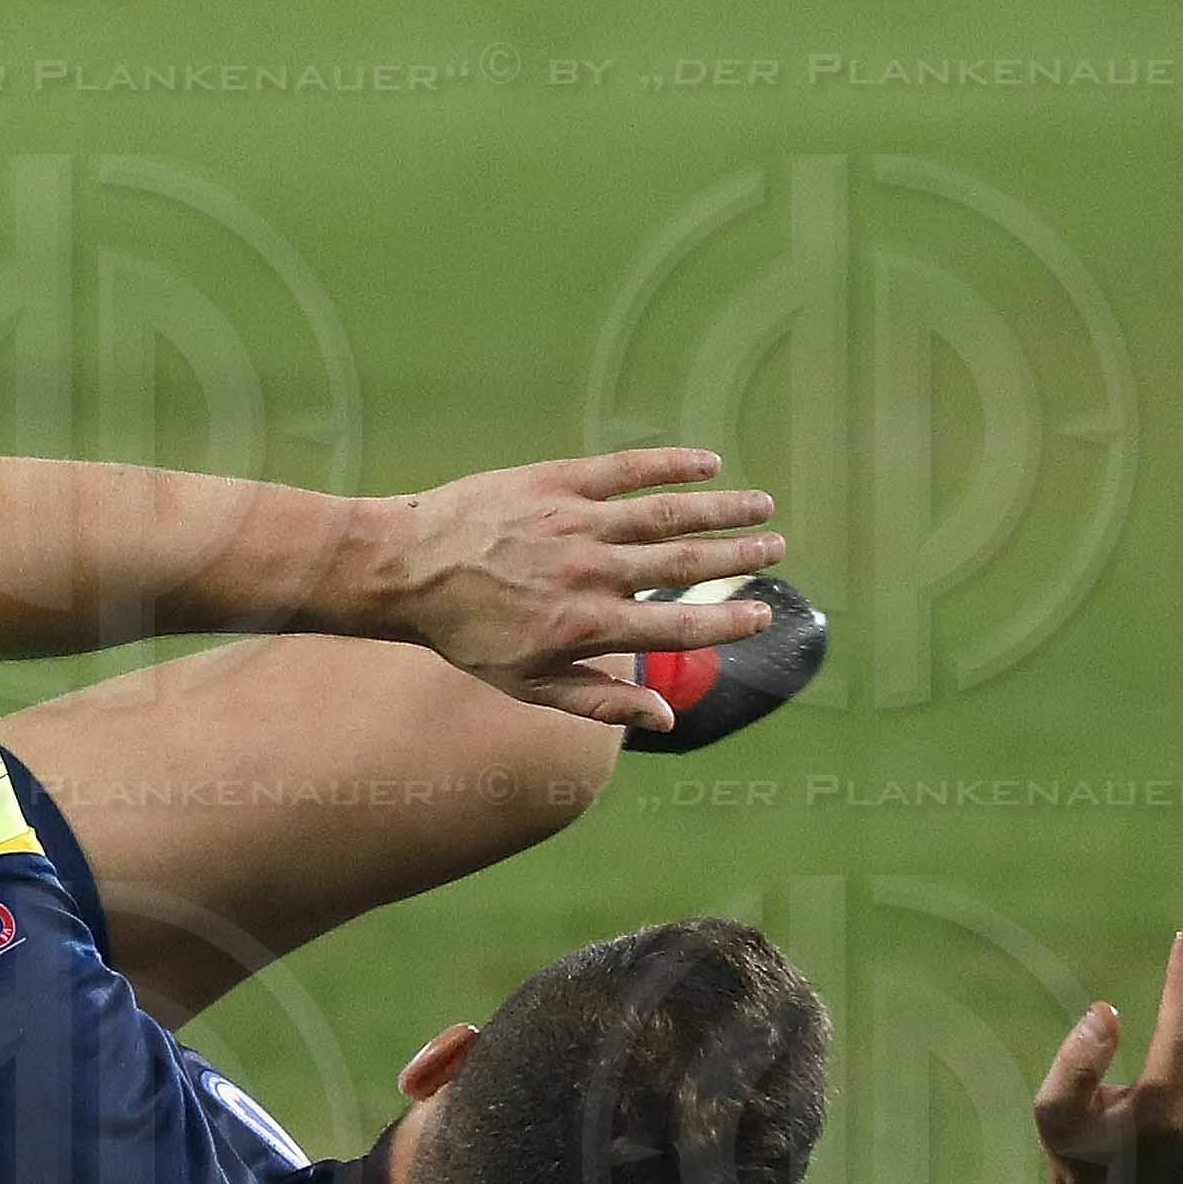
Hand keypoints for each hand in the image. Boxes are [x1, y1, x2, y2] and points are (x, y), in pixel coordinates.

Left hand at [364, 449, 782, 731]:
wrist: (405, 570)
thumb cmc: (465, 634)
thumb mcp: (527, 685)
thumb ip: (600, 702)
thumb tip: (667, 720)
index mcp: (588, 627)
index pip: (679, 626)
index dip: (728, 623)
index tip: (761, 615)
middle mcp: (591, 573)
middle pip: (686, 564)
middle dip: (739, 558)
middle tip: (777, 550)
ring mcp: (577, 522)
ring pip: (668, 513)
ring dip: (723, 509)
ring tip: (762, 507)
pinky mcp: (557, 481)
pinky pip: (628, 469)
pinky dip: (672, 465)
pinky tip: (708, 464)